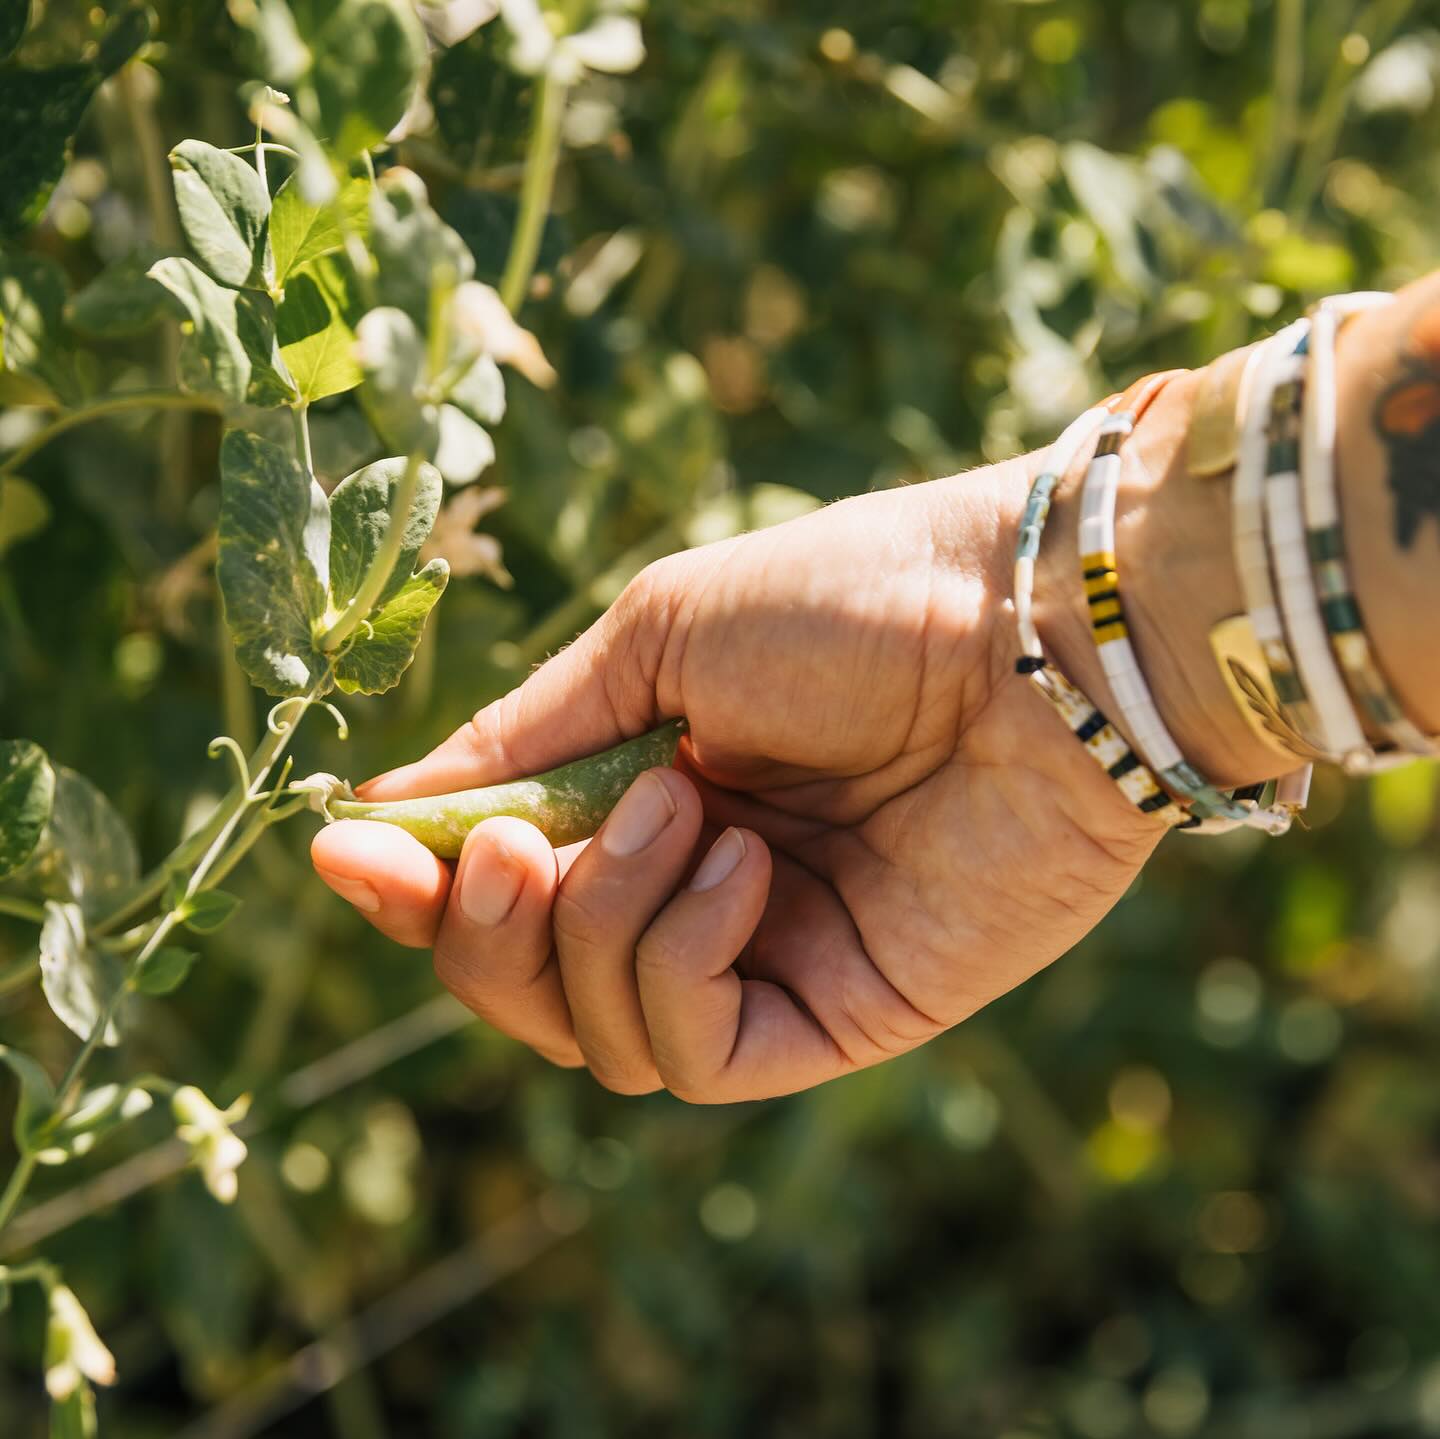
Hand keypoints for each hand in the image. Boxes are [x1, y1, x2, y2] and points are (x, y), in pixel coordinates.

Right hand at [311, 462, 1165, 1101]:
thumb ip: (526, 739)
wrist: (1034, 629)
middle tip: (505, 849)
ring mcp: (767, 957)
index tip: (342, 853)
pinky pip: (698, 1053)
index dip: (414, 884)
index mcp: (650, 792)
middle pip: (531, 984)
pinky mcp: (840, 1014)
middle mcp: (697, 888)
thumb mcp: (655, 644)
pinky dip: (681, 963)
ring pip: (599, 1031)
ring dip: (599, 922)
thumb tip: (379, 815)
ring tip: (682, 811)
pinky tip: (742, 870)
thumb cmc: (852, 601)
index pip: (505, 882)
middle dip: (481, 931)